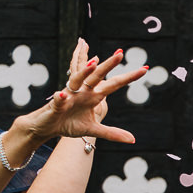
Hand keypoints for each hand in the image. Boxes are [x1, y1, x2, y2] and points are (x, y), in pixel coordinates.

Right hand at [15, 39, 147, 143]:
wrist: (48, 126)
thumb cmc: (69, 123)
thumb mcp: (93, 130)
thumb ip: (112, 133)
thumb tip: (133, 140)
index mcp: (93, 95)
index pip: (114, 84)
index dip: (128, 77)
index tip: (144, 69)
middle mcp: (82, 91)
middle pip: (97, 75)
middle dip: (108, 64)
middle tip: (120, 53)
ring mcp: (68, 95)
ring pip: (77, 80)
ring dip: (85, 72)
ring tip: (93, 64)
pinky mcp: (55, 105)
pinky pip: (59, 101)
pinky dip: (60, 99)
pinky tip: (62, 96)